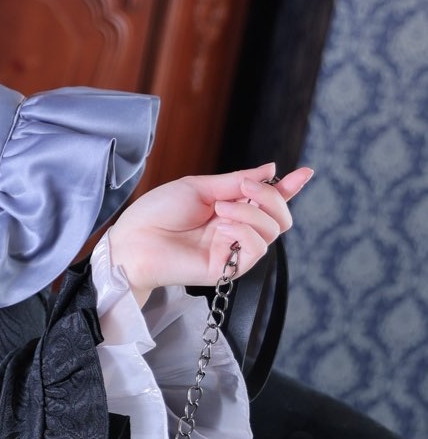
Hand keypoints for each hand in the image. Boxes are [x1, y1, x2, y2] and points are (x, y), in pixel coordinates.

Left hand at [106, 162, 312, 303]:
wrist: (133, 240)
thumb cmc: (157, 213)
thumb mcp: (200, 187)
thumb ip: (236, 181)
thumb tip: (271, 169)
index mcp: (229, 209)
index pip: (267, 202)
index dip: (288, 188)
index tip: (304, 172)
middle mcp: (235, 231)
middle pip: (280, 218)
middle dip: (271, 196)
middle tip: (242, 188)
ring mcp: (232, 251)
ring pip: (272, 231)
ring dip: (251, 211)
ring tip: (220, 209)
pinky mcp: (227, 269)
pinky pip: (257, 249)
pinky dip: (245, 230)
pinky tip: (223, 226)